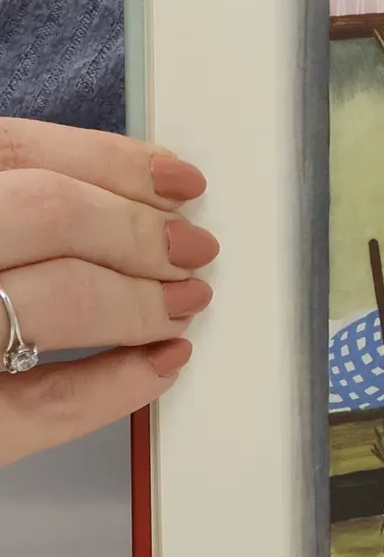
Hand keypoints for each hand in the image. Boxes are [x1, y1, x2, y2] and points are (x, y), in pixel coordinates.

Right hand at [0, 120, 215, 466]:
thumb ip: (3, 203)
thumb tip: (118, 195)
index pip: (14, 148)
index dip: (110, 160)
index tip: (175, 178)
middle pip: (47, 212)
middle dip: (136, 229)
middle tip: (190, 248)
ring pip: (53, 300)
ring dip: (139, 300)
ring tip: (179, 304)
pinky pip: (34, 407)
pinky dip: (109, 389)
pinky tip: (154, 370)